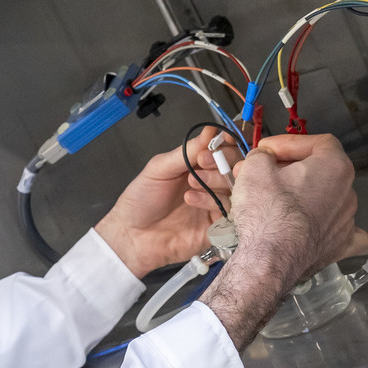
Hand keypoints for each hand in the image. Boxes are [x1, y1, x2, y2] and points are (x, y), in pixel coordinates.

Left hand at [95, 127, 238, 278]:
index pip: (225, 149)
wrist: (131, 236)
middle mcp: (210, 184)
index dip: (227, 143)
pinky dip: (212, 202)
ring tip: (191, 184)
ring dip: (215, 180)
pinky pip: (229, 210)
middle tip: (202, 162)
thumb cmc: (140, 202)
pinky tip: (192, 200)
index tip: (220, 141)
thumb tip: (211, 131)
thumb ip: (186, 151)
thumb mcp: (159, 169)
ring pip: (235, 187)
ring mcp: (215, 205)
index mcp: (198, 166)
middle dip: (222, 160)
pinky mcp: (217, 226)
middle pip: (236, 166)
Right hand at [200, 134, 367, 347]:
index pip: (317, 142)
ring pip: (328, 199)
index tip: (266, 151)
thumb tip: (265, 159)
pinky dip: (331, 226)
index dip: (289, 143)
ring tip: (275, 201)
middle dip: (291, 169)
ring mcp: (348, 221)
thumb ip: (263, 155)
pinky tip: (321, 226)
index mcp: (335, 166)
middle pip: (321, 171)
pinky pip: (343, 231)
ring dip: (304, 195)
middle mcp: (349, 191)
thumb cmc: (267, 210)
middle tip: (261, 174)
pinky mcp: (341, 246)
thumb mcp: (254, 168)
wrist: (270, 259)